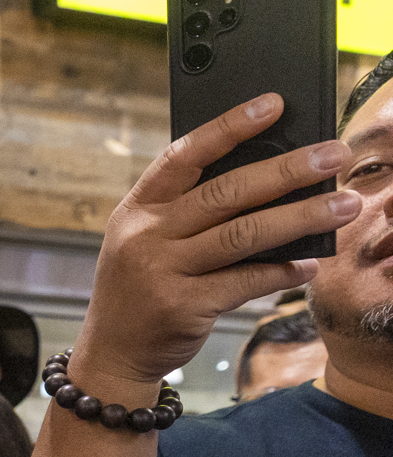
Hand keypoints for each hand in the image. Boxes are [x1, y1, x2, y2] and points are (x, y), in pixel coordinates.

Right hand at [71, 94, 360, 402]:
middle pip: (226, 193)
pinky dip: (283, 272)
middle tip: (333, 155)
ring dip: (301, 217)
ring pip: (244, 235)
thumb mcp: (145, 240)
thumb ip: (188, 211)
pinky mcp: (184, 307)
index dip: (229, 127)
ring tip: (344, 206)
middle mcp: (146, 237)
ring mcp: (163, 272)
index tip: (273, 104)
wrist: (113, 353)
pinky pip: (246, 281)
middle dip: (287, 170)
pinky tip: (309, 264)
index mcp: (137, 209)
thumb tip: (267, 180)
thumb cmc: (139, 288)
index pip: (183, 156)